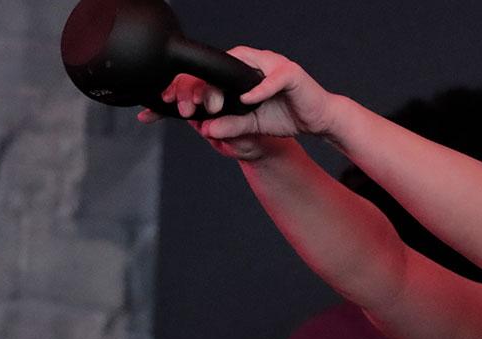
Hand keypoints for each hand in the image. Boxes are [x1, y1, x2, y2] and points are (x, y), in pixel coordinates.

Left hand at [138, 47, 345, 143]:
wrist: (316, 118)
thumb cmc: (283, 115)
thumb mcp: (250, 126)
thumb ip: (229, 127)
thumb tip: (205, 130)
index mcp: (236, 75)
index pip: (205, 75)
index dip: (183, 86)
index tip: (165, 103)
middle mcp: (250, 64)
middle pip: (216, 69)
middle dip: (197, 88)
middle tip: (187, 109)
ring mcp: (270, 65)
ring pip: (240, 67)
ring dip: (222, 88)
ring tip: (212, 107)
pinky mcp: (290, 73)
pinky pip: (272, 79)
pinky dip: (259, 90)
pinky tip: (246, 100)